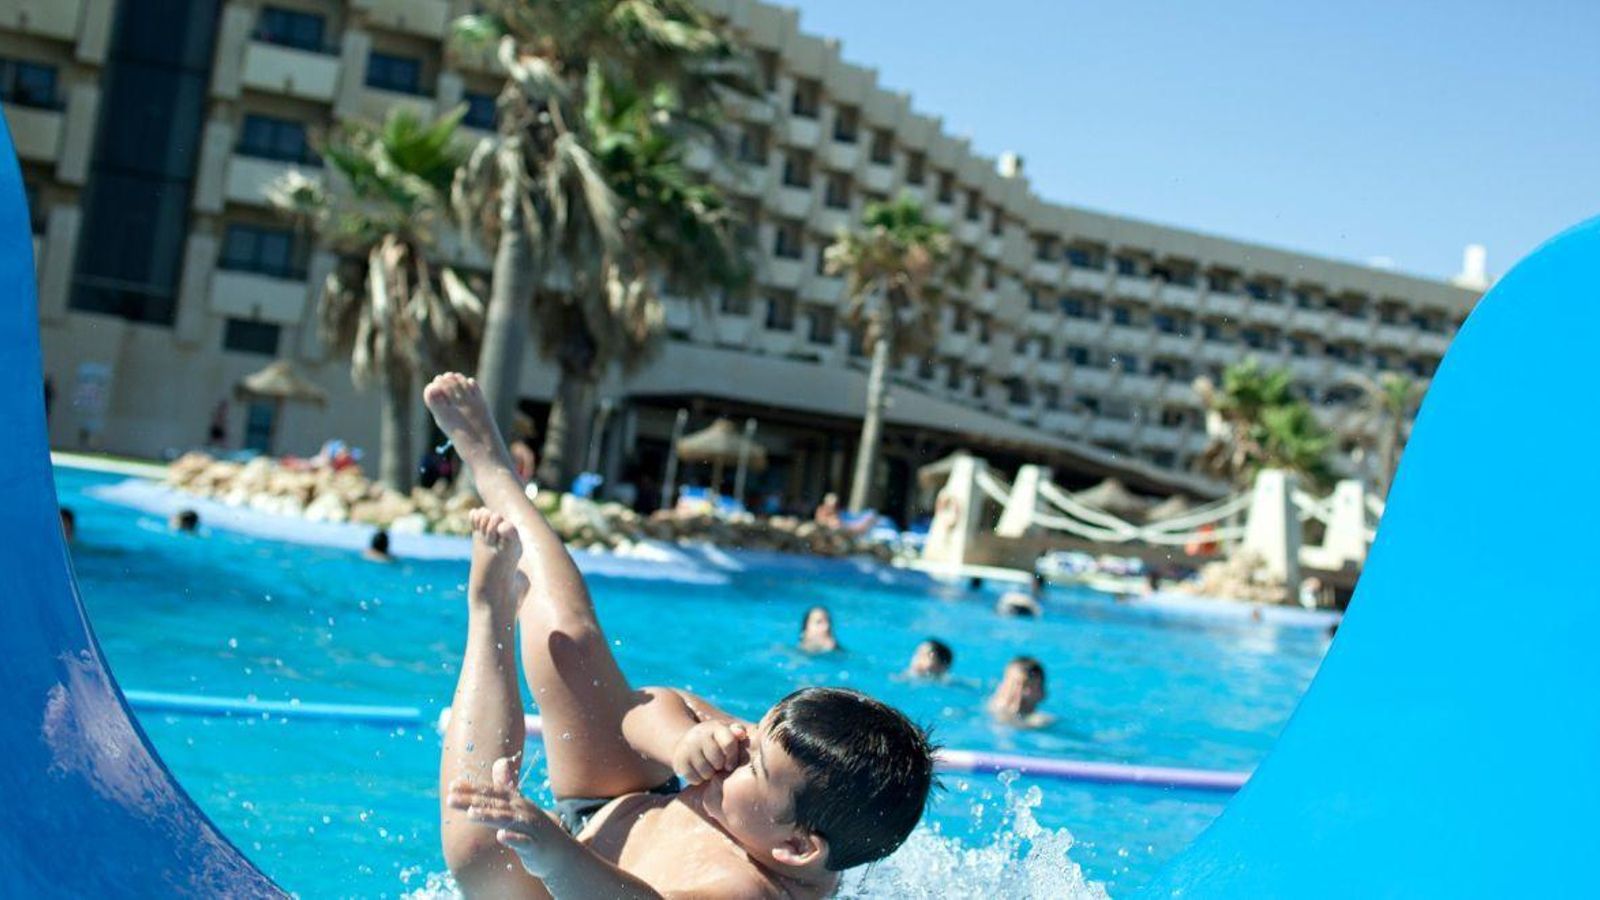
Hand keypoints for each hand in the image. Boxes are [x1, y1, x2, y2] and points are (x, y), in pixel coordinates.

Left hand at [448, 756, 569, 875]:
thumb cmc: (535, 828)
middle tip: (449, 799)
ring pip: (507, 820)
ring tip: (470, 814)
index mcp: (516, 802)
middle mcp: (522, 811)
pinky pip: (524, 842)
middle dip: (472, 801)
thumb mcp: (521, 805)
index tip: (452, 786)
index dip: (472, 789)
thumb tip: (500, 761)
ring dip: (489, 816)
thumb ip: (507, 786)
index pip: (491, 792)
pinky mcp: (535, 846)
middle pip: (494, 804)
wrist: (561, 853)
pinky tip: (501, 836)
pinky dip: (513, 838)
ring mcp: (530, 828)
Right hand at [672, 720, 749, 784]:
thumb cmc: (715, 740)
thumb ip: (738, 732)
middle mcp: (699, 735)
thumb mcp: (726, 732)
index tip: (730, 764)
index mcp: (715, 728)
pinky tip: (699, 771)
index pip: (728, 743)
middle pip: (717, 761)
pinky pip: (695, 779)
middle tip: (717, 765)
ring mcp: (687, 748)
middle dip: (720, 766)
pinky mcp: (679, 761)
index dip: (732, 757)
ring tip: (709, 767)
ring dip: (710, 774)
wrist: (687, 743)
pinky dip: (699, 779)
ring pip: (706, 772)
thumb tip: (741, 734)